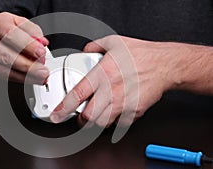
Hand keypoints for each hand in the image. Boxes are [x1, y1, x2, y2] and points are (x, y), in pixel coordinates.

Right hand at [0, 12, 48, 83]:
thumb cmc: (1, 28)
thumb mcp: (18, 22)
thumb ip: (32, 31)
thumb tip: (42, 43)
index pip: (11, 35)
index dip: (27, 45)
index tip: (41, 53)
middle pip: (6, 56)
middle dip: (28, 66)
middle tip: (43, 71)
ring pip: (4, 70)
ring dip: (25, 76)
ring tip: (40, 77)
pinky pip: (3, 76)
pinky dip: (19, 79)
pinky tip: (30, 79)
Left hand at [50, 35, 176, 127]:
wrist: (165, 65)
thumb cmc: (141, 55)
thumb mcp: (114, 42)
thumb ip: (94, 46)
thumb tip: (85, 51)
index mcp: (102, 74)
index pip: (77, 95)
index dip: (63, 108)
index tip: (56, 115)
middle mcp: (111, 91)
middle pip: (89, 117)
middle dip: (80, 120)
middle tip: (79, 115)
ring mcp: (123, 104)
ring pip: (102, 123)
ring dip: (96, 121)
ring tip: (97, 112)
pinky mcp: (134, 111)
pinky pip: (119, 123)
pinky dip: (113, 120)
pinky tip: (114, 110)